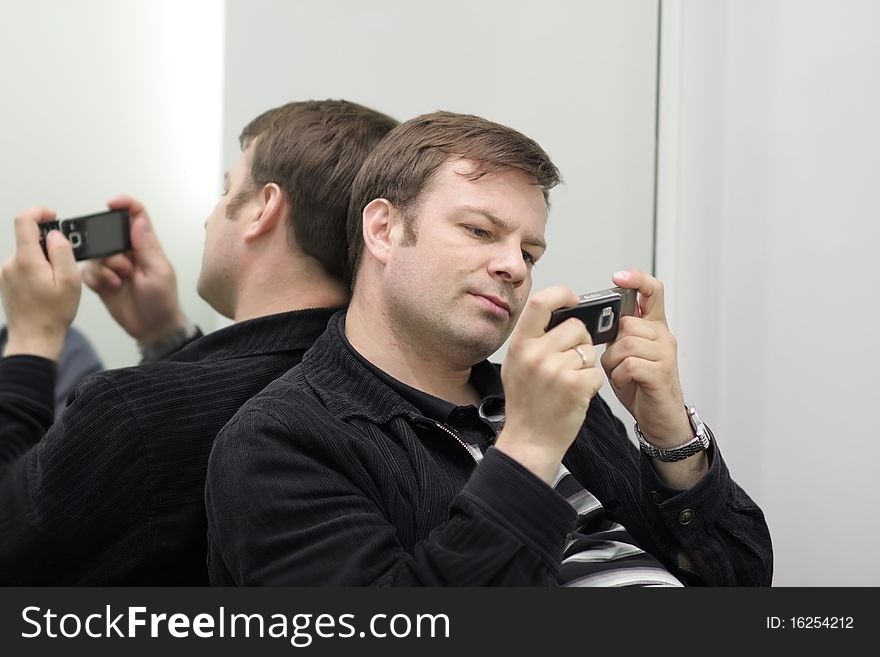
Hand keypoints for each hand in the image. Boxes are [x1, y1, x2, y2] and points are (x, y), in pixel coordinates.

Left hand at [0, 206, 80, 360]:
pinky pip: (24, 266)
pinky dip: (38, 270)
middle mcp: (11, 263)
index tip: (52, 216)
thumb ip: (63, 252)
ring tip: (57, 282)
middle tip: (66, 263)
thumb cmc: (53, 314)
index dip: (39, 212)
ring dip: (44, 260)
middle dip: (49, 245)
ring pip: (28, 254)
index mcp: (26, 260)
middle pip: (29, 239)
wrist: (34, 338)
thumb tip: (56, 235)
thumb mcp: (70, 281)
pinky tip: (47, 288)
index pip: (24, 221)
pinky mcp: (7, 281)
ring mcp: (6, 273)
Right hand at [81, 195, 186, 344]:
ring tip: (119, 281)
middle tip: (124, 267)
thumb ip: (146, 246)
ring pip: (97, 254)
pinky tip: (109, 287)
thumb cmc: (162, 300)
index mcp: (146, 246)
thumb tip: (138, 220)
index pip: (136, 216)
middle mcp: (128, 252)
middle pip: (108, 235)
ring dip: (106, 268)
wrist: (152, 328)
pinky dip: (96, 279)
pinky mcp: (102, 280)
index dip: (125, 205)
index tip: (112, 203)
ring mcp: (114, 266)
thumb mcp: (158, 272)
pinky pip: (88, 271)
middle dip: (111, 249)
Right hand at [495, 286, 604, 482]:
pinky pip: (596, 372)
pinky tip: (576, 394)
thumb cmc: (525, 404)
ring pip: (589, 350)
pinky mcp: (576, 385)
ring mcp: (556, 370)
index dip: (562, 294)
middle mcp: (536, 354)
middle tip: (569, 362)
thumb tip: (557, 314)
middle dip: (580, 341)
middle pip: (576, 327)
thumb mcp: (516, 365)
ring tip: (569, 382)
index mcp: (520, 345)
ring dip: (586, 364)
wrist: (529, 440)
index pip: (542, 302)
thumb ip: (533, 339)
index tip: (573, 299)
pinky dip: (591, 383)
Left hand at [600, 270, 690, 446]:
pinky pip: (631, 364)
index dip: (636, 280)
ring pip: (627, 343)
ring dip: (614, 361)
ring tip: (620, 373)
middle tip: (616, 360)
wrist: (660, 418)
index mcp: (653, 327)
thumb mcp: (625, 355)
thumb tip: (591, 323)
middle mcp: (662, 336)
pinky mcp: (661, 374)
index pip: (652, 291)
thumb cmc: (640, 386)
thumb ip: (617, 336)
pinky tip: (625, 381)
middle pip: (628, 322)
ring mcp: (665, 354)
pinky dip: (621, 375)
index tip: (618, 278)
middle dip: (613, 343)